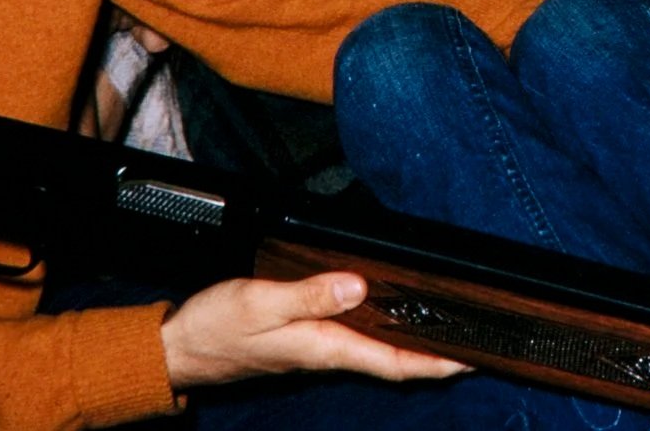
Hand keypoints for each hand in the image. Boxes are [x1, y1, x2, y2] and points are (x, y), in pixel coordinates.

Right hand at [161, 271, 467, 392]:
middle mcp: (325, 352)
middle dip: (431, 356)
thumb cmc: (217, 326)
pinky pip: (352, 340)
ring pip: (373, 350)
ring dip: (409, 345)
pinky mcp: (304, 341)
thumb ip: (311, 294)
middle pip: (390, 359)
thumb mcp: (263, 302)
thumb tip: (357, 286)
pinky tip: (386, 319)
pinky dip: (379, 333)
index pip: (390, 361)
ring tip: (442, 333)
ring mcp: (314, 350)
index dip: (432, 363)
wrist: (180, 348)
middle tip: (470, 347)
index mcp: (323, 347)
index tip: (467, 360)